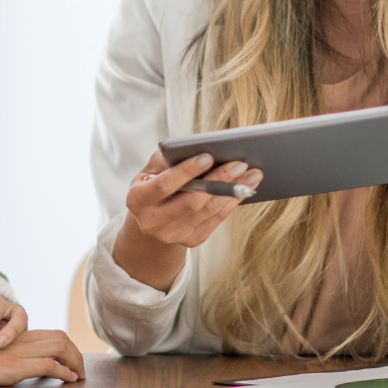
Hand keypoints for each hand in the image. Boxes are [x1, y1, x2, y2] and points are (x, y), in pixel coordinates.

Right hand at [0, 328, 84, 386]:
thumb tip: (12, 370)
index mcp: (11, 338)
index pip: (48, 335)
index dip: (65, 346)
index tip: (71, 361)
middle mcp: (17, 341)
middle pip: (59, 337)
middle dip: (76, 353)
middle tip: (81, 370)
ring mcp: (16, 352)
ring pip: (60, 347)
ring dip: (75, 361)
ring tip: (79, 375)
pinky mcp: (13, 366)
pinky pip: (48, 365)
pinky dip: (63, 372)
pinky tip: (67, 379)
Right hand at [122, 150, 263, 250]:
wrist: (152, 219)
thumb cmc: (153, 183)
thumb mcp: (151, 169)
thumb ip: (166, 158)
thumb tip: (195, 147)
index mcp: (137, 200)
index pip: (164, 185)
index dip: (186, 171)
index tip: (208, 155)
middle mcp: (152, 222)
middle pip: (191, 202)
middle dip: (218, 181)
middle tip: (240, 163)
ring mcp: (172, 235)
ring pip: (208, 211)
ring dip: (232, 191)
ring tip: (251, 173)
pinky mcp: (191, 240)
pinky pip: (216, 219)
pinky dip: (231, 202)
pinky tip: (244, 187)